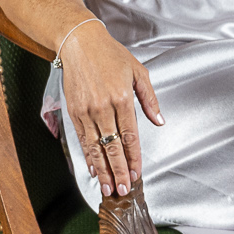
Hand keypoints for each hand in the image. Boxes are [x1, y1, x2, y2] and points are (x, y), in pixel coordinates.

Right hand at [55, 17, 162, 195]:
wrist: (79, 42)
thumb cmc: (110, 55)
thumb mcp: (138, 71)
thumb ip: (150, 99)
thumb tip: (159, 121)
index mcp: (123, 98)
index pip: (130, 136)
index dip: (134, 158)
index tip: (138, 174)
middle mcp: (103, 107)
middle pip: (113, 147)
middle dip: (119, 171)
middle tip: (124, 190)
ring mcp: (86, 111)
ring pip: (96, 147)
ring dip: (104, 170)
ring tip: (109, 188)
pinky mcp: (74, 112)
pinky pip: (83, 139)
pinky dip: (88, 156)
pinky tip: (94, 169)